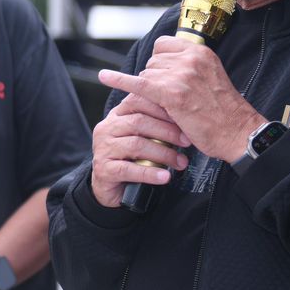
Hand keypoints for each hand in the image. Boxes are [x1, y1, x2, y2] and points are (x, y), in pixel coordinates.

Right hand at [89, 89, 192, 207]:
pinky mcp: (104, 170)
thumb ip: (153, 125)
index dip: (161, 108)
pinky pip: (129, 170)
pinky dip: (150, 173)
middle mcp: (106, 129)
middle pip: (138, 122)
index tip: (182, 117)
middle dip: (167, 131)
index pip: (137, 101)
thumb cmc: (129, 159)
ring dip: (163, 153)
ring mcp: (103, 149)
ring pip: (136, 145)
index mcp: (116, 116)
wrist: (107, 188)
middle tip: (186, 141)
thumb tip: (184, 119)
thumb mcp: (139, 137)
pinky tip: (164, 177)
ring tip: (180, 162)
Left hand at [99, 36, 263, 163]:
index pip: (163, 45)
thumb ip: (188, 66)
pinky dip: (119, 80)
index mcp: (200, 51)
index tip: (163, 75)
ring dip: (152, 92)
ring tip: (172, 107)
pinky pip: (138, 83)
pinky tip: (104, 77)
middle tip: (172, 98)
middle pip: (153, 61)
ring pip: (147, 75)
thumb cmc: (223, 110)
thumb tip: (160, 63)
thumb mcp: (211, 76)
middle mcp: (190, 58)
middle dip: (156, 79)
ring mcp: (180, 75)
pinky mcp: (171, 93)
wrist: (237, 131)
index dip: (159, 62)